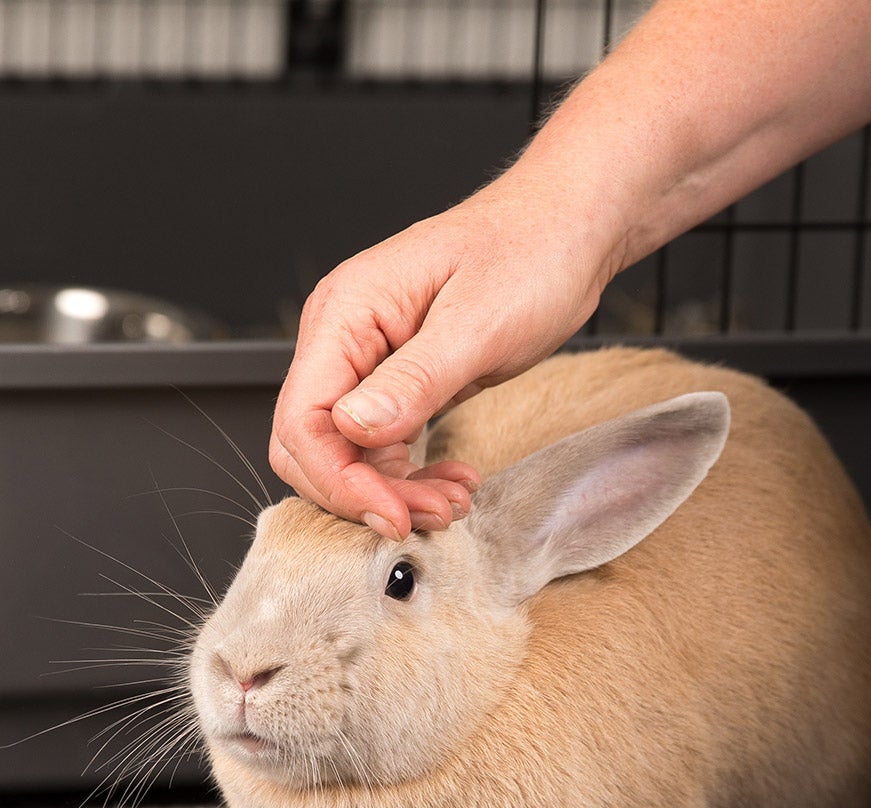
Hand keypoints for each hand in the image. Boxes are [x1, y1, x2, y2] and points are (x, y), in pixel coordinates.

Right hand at [269, 177, 620, 537]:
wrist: (567, 230)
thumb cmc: (529, 253)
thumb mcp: (478, 323)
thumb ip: (413, 380)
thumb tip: (353, 428)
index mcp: (346, 312)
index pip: (304, 418)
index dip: (339, 480)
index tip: (391, 515)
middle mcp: (344, 337)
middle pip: (312, 444)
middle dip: (364, 493)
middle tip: (431, 515)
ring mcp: (367, 360)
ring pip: (347, 454)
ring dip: (393, 491)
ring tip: (453, 502)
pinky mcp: (396, 380)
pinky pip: (380, 445)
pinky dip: (410, 474)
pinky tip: (450, 481)